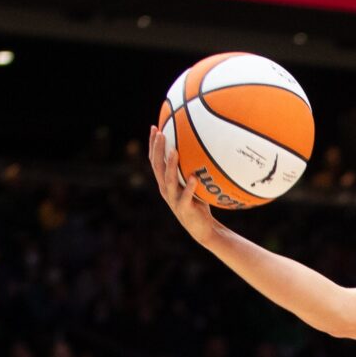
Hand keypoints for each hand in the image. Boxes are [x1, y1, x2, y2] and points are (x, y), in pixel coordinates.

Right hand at [147, 127, 220, 244]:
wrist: (203, 229)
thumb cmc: (199, 202)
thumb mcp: (193, 182)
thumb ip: (192, 167)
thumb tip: (203, 145)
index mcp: (165, 182)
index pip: (155, 161)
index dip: (152, 145)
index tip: (154, 127)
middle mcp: (166, 190)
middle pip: (157, 168)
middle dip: (157, 150)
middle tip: (160, 133)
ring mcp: (174, 200)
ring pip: (168, 181)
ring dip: (171, 166)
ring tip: (174, 151)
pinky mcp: (184, 210)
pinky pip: (186, 197)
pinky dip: (189, 188)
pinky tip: (194, 178)